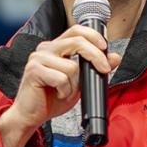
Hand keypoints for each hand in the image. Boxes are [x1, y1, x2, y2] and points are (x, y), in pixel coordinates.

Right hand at [0, 25, 111, 146]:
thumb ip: (94, 68)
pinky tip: (57, 94)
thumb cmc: (51, 98)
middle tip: (104, 70)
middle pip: (77, 41)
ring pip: (71, 67)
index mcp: (56, 47)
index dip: (93, 35)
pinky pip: (61, 79)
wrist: (31, 115)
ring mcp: (38, 58)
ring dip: (74, 85)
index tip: (105, 47)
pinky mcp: (33, 70)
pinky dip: (65, 91)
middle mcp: (46, 48)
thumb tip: (115, 57)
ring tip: (65, 91)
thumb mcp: (79, 83)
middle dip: (96, 56)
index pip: (76, 30)